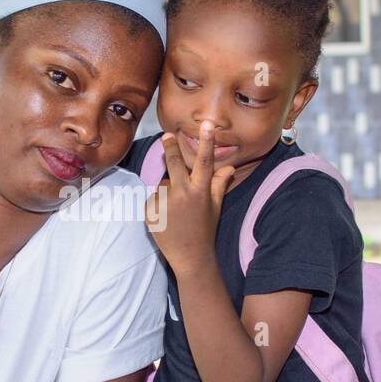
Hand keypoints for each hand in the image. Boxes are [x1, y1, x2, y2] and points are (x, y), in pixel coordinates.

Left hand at [145, 121, 234, 272]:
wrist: (190, 257)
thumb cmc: (205, 230)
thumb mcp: (215, 206)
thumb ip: (219, 184)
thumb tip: (229, 168)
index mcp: (200, 191)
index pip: (204, 162)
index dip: (206, 142)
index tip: (207, 124)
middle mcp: (182, 194)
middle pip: (174, 164)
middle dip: (171, 147)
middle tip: (167, 136)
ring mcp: (165, 203)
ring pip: (163, 185)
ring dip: (168, 193)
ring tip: (176, 213)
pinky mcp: (150, 212)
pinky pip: (154, 199)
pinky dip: (158, 206)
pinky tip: (167, 219)